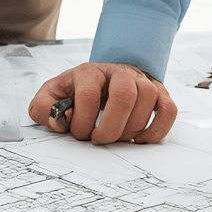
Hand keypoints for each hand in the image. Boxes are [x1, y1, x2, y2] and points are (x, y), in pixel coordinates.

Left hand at [27, 62, 177, 143]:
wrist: (99, 79)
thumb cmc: (74, 93)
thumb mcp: (51, 96)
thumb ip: (43, 108)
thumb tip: (59, 123)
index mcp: (89, 72)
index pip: (89, 94)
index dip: (82, 120)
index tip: (79, 133)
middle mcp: (118, 72)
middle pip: (124, 94)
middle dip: (111, 126)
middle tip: (100, 139)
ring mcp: (140, 81)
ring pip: (148, 98)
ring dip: (133, 127)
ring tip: (119, 138)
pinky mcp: (158, 93)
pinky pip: (168, 110)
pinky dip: (158, 129)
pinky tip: (141, 140)